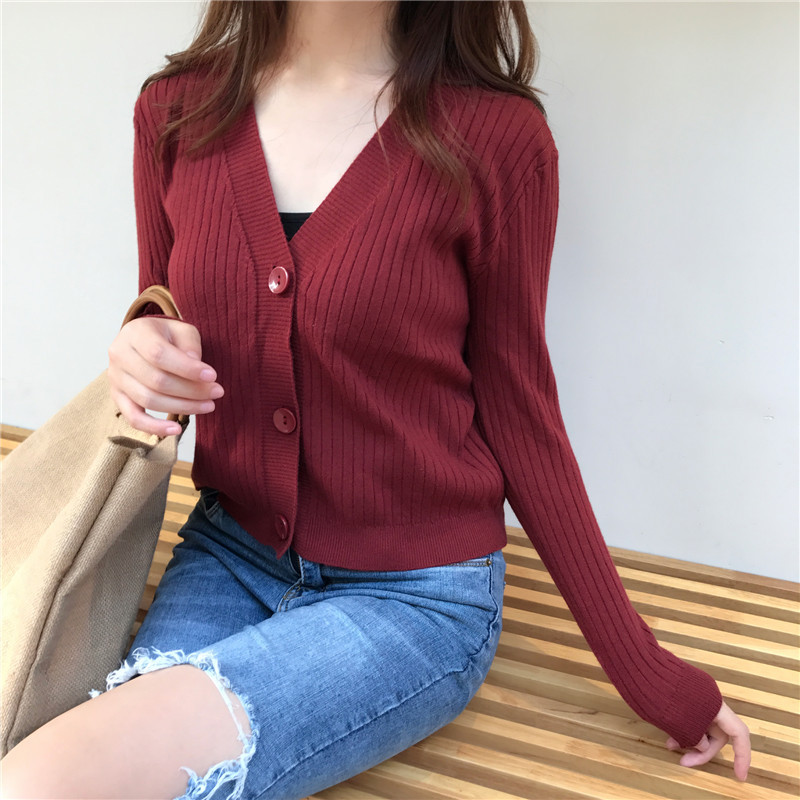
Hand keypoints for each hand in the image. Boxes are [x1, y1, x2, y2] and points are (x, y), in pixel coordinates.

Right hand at [108, 316, 223, 436]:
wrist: (146, 340)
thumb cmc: (167, 336)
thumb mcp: (182, 330)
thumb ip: (189, 345)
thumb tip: (195, 366)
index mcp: (135, 333)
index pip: (159, 354)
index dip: (187, 368)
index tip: (212, 376)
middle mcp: (120, 355)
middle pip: (156, 380)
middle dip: (192, 390)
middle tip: (217, 392)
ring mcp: (116, 378)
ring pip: (149, 400)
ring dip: (182, 407)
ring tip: (208, 405)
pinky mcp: (118, 397)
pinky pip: (134, 418)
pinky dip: (155, 428)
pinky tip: (177, 430)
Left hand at [665, 699, 750, 780]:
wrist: (644, 669)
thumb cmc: (662, 695)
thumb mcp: (681, 724)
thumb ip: (697, 739)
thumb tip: (702, 746)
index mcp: (716, 705)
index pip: (739, 733)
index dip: (742, 757)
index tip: (740, 776)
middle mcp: (710, 699)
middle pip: (717, 733)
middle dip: (702, 751)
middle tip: (684, 761)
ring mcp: (697, 696)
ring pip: (702, 727)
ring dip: (690, 741)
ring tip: (670, 746)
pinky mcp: (684, 694)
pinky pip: (691, 718)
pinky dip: (684, 730)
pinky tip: (669, 736)